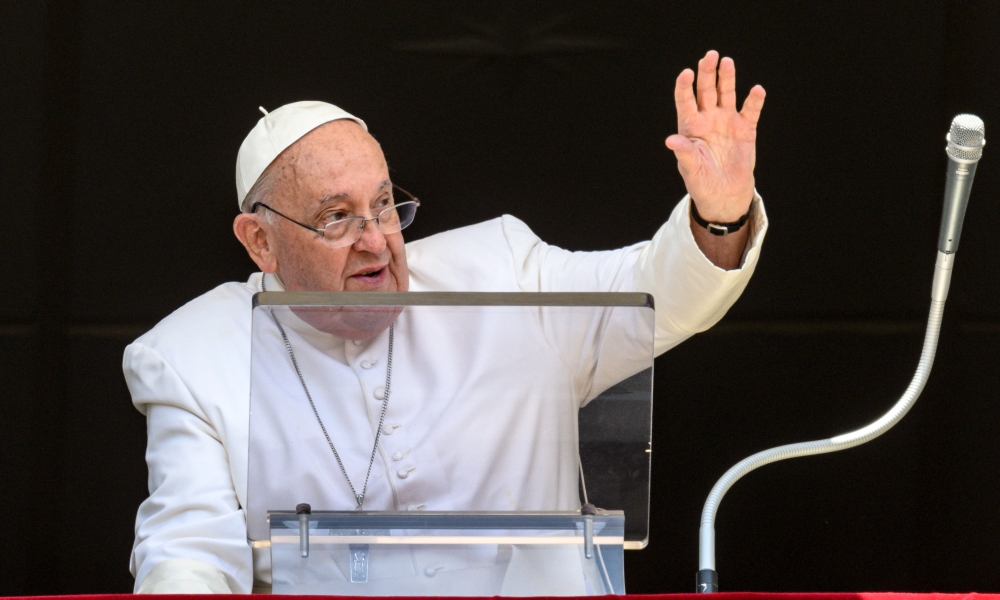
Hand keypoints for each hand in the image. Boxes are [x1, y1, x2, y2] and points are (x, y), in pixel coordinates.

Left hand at [666, 50, 764, 221]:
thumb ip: (684, 152)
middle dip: (707, 73)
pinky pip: (750, 111)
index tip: (686, 73)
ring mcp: (727, 121)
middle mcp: (708, 118)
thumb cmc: (701, 180)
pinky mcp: (746, 129)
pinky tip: (756, 90)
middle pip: (706, 90)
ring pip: (726, 94)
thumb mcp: (690, 168)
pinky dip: (754, 101)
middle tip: (710, 55)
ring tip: (727, 62)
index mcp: (691, 126)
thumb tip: (670, 140)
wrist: (723, 193)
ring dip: (727, 78)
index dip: (685, 86)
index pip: (685, 101)